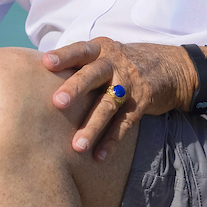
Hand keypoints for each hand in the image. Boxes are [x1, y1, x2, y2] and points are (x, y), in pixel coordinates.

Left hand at [42, 39, 196, 160]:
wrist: (171, 66)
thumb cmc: (122, 63)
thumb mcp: (104, 53)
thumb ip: (78, 63)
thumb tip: (35, 77)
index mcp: (101, 49)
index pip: (80, 50)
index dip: (64, 56)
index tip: (46, 63)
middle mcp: (115, 63)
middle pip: (93, 75)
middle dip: (75, 88)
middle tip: (57, 103)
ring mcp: (130, 83)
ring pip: (108, 105)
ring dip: (92, 126)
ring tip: (76, 146)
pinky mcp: (142, 102)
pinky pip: (125, 123)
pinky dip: (112, 141)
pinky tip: (99, 157)